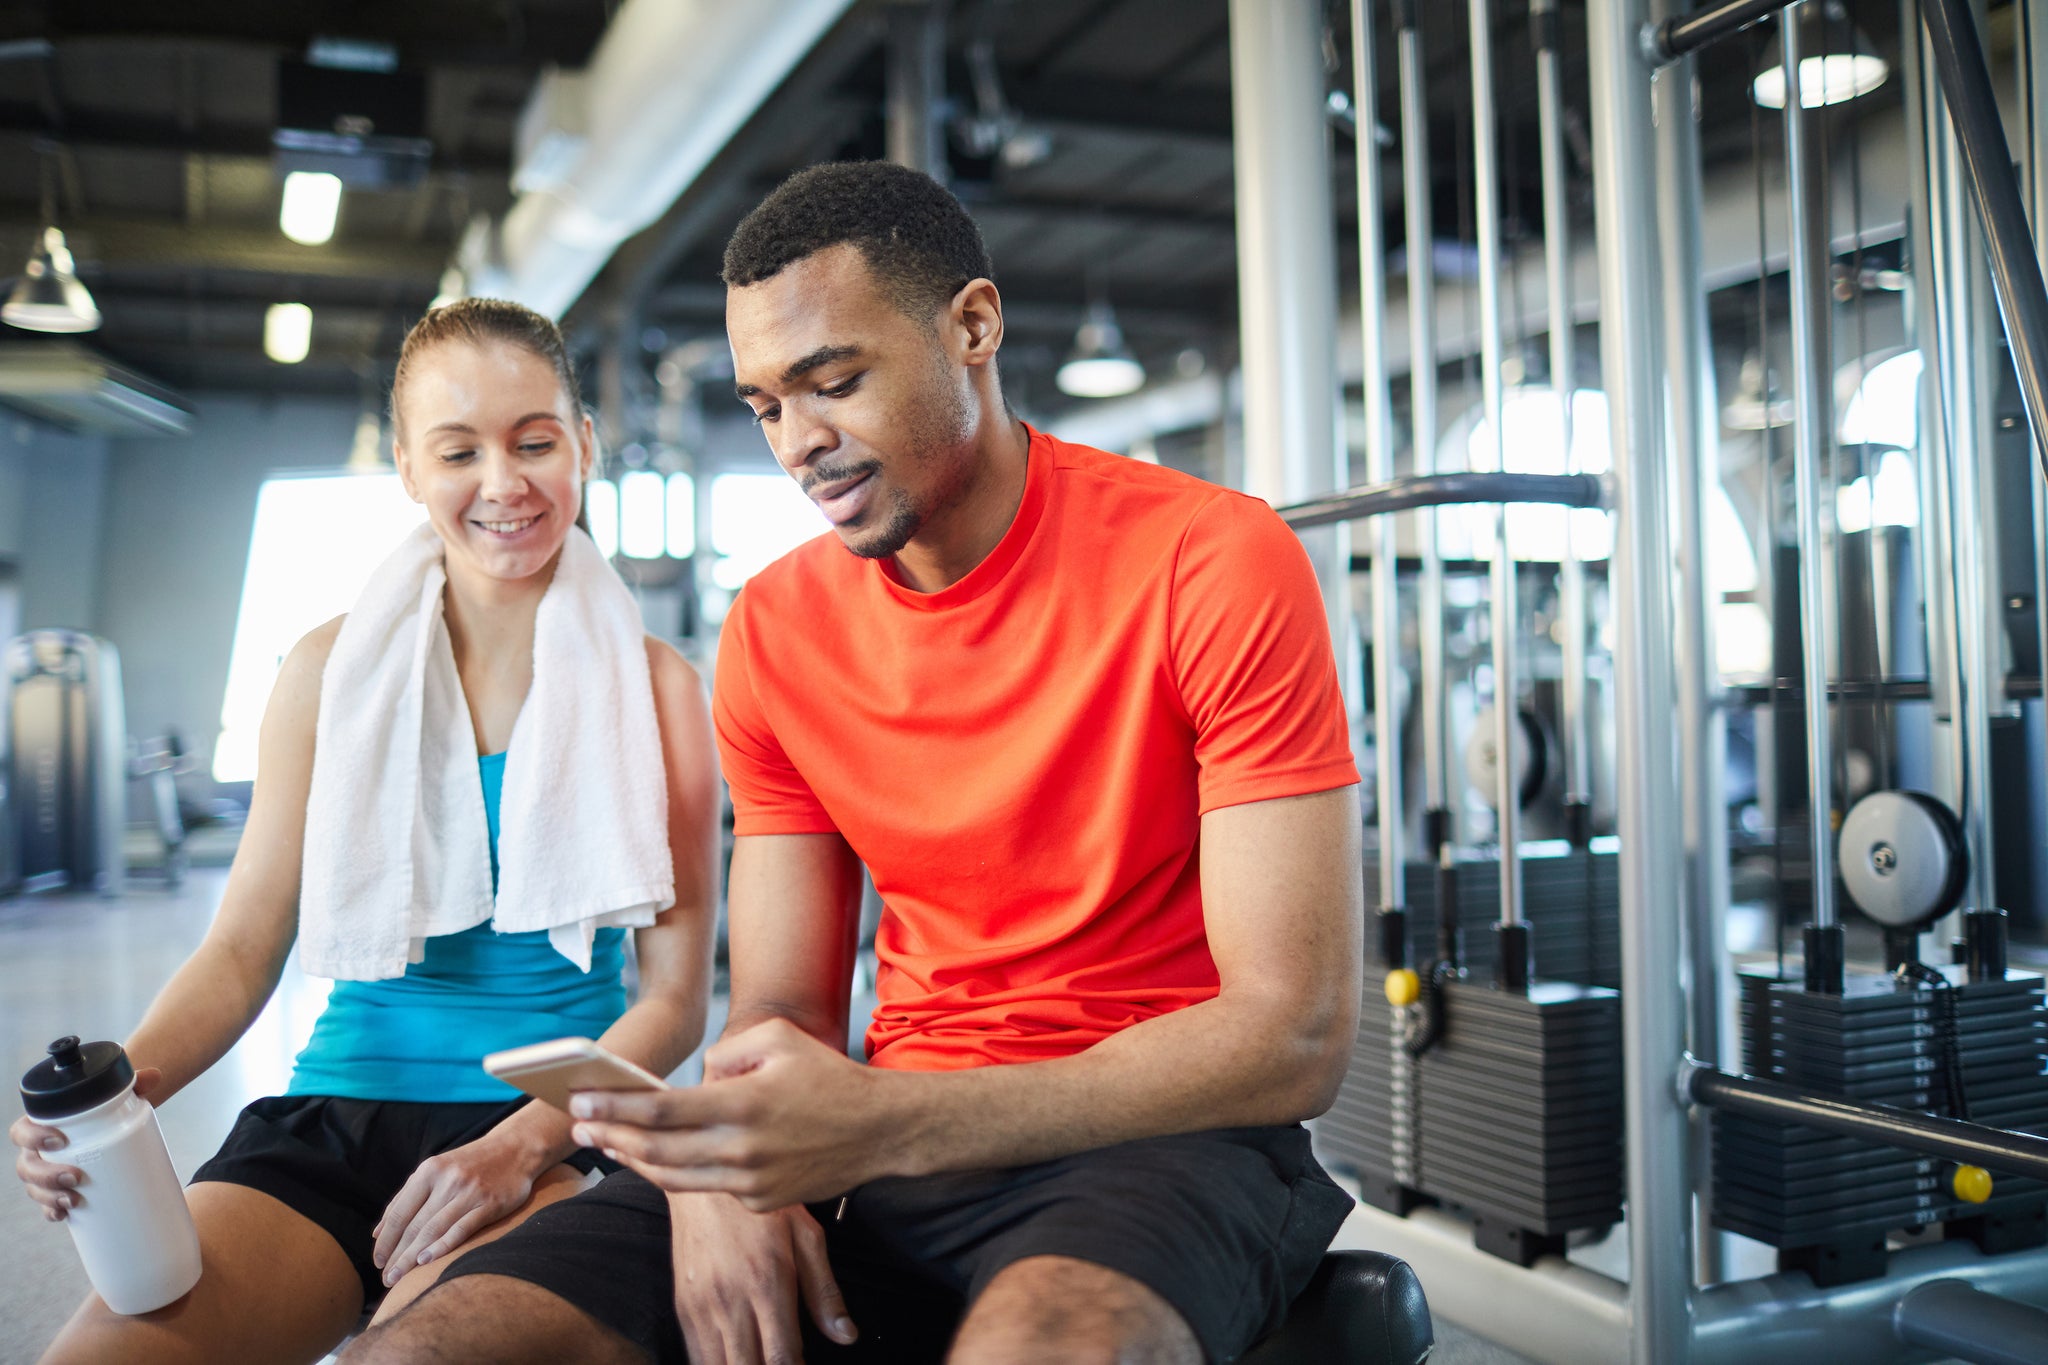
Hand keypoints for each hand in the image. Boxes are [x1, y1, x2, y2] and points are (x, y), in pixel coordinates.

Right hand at [12, 1067, 160, 1221]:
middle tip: (76, 1176)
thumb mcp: (117, 1095)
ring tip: (73, 1200)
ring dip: (49, 1197)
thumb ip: (134, 1083)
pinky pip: (46, 1206)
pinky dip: (52, 1212)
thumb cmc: (106, 1108)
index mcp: (42, 1125)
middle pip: (27, 1166)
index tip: (59, 1140)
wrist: (111, 1123)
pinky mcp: (56, 1190)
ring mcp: (44, 1172)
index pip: (22, 1131)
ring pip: (34, 1188)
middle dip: (46, 1176)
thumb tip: (155, 1076)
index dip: (33, 1137)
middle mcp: (36, 1151)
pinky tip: (64, 1215)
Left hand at [372, 1131, 543, 1286]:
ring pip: (434, 1229)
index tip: (377, 1262)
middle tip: (387, 1279)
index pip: (400, 1213)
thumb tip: (377, 1233)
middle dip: (397, 1255)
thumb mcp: (435, 1170)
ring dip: (412, 1257)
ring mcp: (469, 1192)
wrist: (516, 1148)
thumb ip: (405, 1198)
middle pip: (415, 1225)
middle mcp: (447, 1180)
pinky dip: (442, 1246)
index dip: (386, 1241)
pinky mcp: (490, 1203)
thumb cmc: (470, 1164)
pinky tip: (426, 1261)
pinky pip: (462, 1228)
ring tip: (399, 1278)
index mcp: (429, 1170)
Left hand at [571, 1018, 896, 1210]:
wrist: (880, 1131)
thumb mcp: (780, 1039)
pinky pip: (710, 1186)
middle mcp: (744, 1149)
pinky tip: (660, 1157)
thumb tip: (696, 1078)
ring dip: (634, 1161)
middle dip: (611, 1138)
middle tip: (579, 1128)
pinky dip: (682, 1171)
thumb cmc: (829, 1077)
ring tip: (608, 1145)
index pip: (663, 1110)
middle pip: (658, 1150)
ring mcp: (752, 1182)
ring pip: (675, 1177)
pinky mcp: (761, 1202)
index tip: (581, 1103)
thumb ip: (727, 1052)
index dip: (616, 1108)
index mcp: (745, 1103)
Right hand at [670, 1191, 855, 1363]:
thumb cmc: (759, 1201)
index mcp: (767, 1285)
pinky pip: (695, 1355)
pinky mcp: (682, 1307)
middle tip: (785, 1364)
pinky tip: (734, 1359)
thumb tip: (846, 1336)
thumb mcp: (805, 1235)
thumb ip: (824, 1291)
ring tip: (759, 1361)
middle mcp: (730, 1303)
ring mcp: (701, 1308)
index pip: (781, 1359)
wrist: (703, 1175)